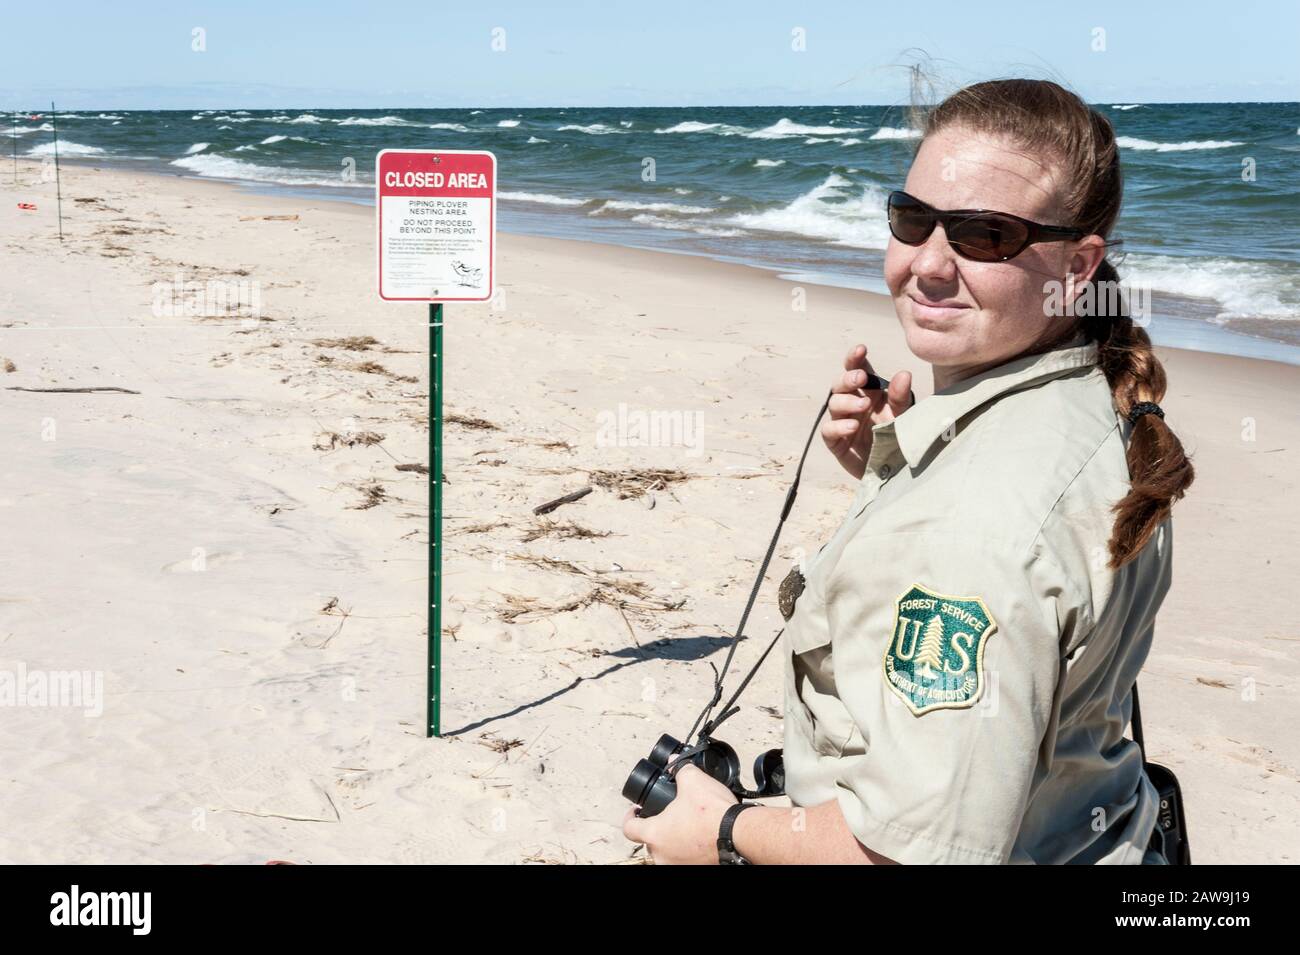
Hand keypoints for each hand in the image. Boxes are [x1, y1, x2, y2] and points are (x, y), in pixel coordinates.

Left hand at [621, 764, 738, 864]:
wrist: (739, 835)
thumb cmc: (713, 813)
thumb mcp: (693, 781)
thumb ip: (679, 769)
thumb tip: (675, 761)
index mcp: (655, 834)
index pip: (629, 828)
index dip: (631, 816)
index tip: (636, 811)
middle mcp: (662, 856)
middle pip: (650, 842)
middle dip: (657, 828)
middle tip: (669, 815)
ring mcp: (678, 866)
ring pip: (668, 853)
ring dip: (673, 840)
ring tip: (686, 826)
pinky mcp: (696, 869)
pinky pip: (685, 859)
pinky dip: (689, 849)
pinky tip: (700, 837)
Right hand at [822, 344, 913, 480]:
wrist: (896, 469)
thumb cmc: (899, 437)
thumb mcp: (904, 416)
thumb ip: (901, 397)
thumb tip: (903, 374)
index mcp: (869, 391)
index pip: (857, 369)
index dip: (855, 358)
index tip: (861, 349)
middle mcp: (853, 402)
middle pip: (840, 384)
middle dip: (848, 378)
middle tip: (861, 378)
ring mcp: (842, 421)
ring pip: (833, 403)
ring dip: (846, 402)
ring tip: (863, 407)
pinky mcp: (836, 442)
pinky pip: (828, 430)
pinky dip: (839, 426)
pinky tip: (852, 426)